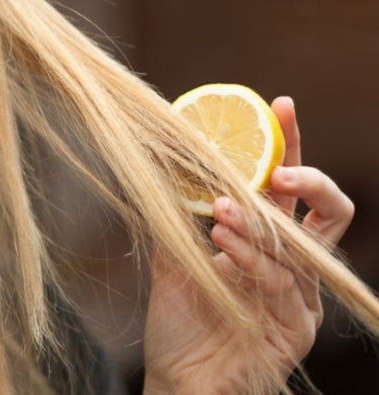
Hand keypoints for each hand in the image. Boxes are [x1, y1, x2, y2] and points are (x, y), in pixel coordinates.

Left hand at [143, 97, 353, 393]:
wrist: (177, 380)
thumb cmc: (179, 323)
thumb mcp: (174, 259)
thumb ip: (178, 216)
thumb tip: (163, 160)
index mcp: (263, 245)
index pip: (285, 190)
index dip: (289, 147)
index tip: (279, 107)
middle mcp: (288, 266)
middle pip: (324, 210)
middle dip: (307, 177)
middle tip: (275, 164)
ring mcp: (297, 297)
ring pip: (300, 245)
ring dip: (259, 220)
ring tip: (221, 208)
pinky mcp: (297, 328)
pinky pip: (283, 281)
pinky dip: (253, 255)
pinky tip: (223, 240)